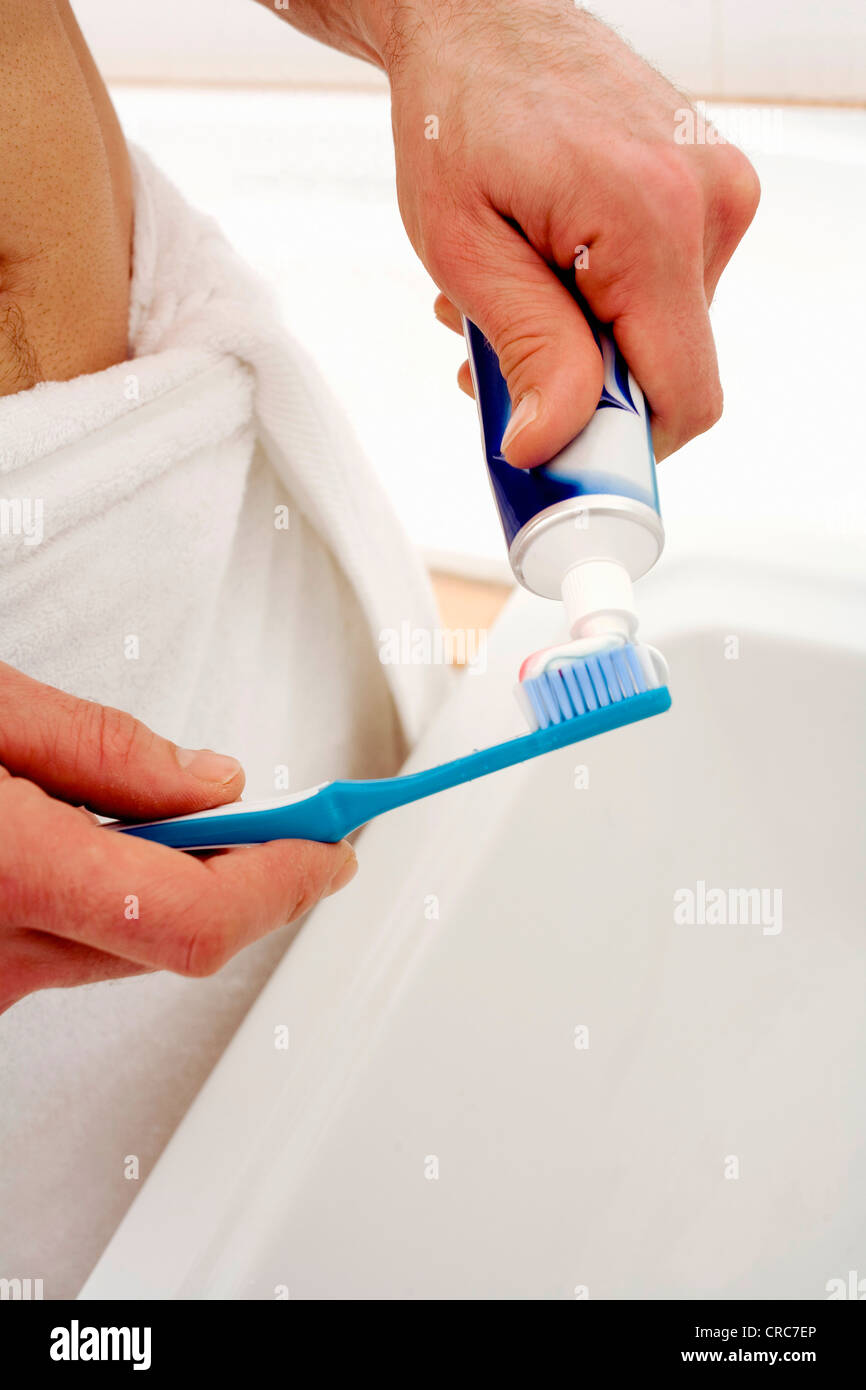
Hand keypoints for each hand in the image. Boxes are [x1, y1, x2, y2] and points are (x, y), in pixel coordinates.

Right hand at [0, 662, 356, 1012]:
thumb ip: (98, 749)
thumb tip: (211, 784)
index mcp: (10, 872)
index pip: (197, 916)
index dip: (282, 883)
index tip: (331, 847)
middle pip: (181, 941)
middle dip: (253, 878)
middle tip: (300, 824)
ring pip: (134, 951)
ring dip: (187, 889)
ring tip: (197, 817)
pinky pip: (80, 951)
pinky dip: (124, 903)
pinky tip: (121, 850)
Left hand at [265, 0, 758, 464]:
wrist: (480, 17)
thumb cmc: (458, 114)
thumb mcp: (465, 247)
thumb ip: (526, 351)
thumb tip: (550, 444)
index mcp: (651, 220)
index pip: (682, 397)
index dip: (623, 449)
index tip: (560, 457)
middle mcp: (707, 205)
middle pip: (667, 371)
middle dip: (582, 389)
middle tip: (498, 359)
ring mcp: (715, 196)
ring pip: (661, 335)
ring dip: (582, 345)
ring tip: (511, 292)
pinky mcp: (706, 193)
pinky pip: (665, 293)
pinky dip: (601, 305)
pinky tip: (546, 270)